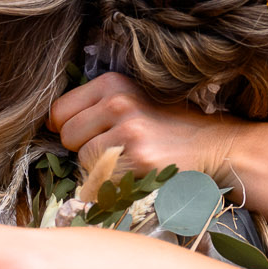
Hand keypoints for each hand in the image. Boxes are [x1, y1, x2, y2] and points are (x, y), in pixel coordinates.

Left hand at [50, 74, 243, 177]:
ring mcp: (130, 132)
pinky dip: (113, 185)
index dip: (68, 129)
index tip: (89, 135)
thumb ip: (95, 106)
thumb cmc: (169, 127)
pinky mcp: (140, 161)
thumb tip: (51, 124)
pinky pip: (102, 180)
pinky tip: (138, 174)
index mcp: (114, 83)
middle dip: (84, 149)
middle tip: (118, 149)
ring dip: (100, 169)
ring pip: (83, 160)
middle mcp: (119, 102)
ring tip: (131, 161)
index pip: (59, 110)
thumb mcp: (134, 100)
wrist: (217, 146)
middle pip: (66, 136)